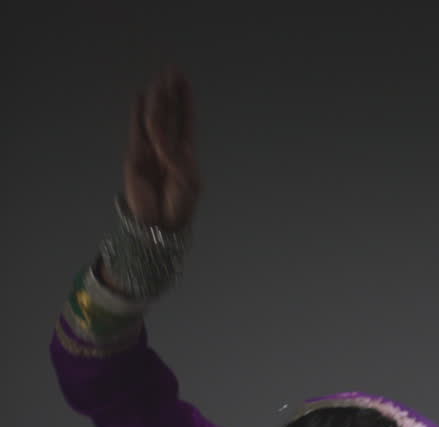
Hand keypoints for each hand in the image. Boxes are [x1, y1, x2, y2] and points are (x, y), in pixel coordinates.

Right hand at [123, 67, 200, 229]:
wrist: (157, 227)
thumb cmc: (178, 207)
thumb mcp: (185, 179)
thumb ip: (173, 153)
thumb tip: (158, 130)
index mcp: (185, 155)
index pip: (185, 122)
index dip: (185, 101)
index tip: (184, 81)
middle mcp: (168, 149)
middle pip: (169, 116)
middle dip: (170, 94)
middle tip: (171, 70)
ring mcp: (151, 151)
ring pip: (154, 120)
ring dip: (156, 99)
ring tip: (158, 79)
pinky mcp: (135, 157)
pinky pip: (136, 131)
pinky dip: (137, 114)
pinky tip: (139, 97)